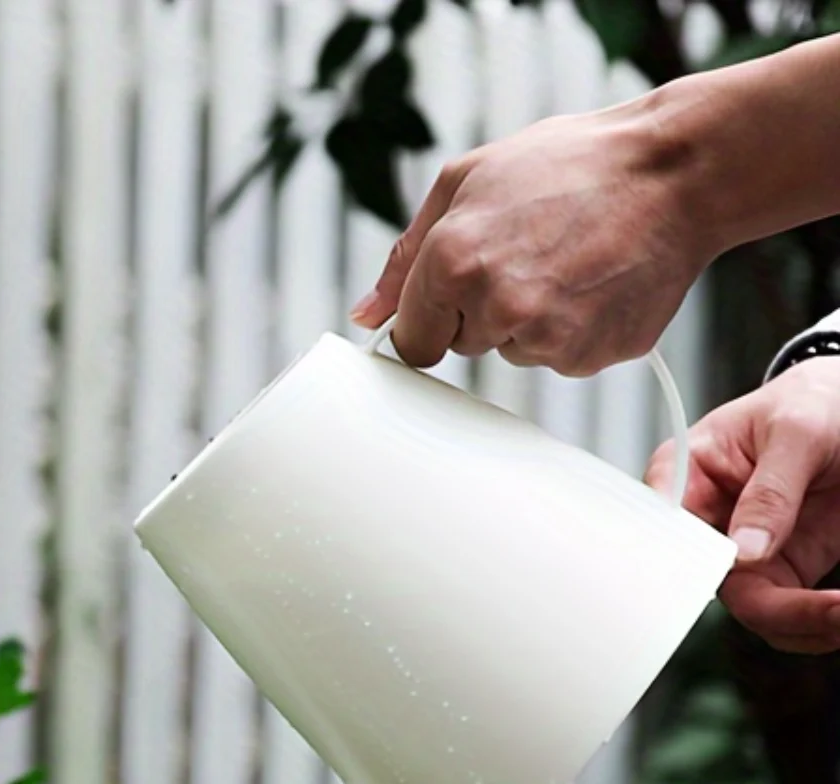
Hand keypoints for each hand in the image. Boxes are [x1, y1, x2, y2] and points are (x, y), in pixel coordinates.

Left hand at [351, 105, 710, 375]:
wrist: (675, 171)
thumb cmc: (572, 166)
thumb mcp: (468, 181)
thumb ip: (405, 257)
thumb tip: (367, 314)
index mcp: (452, 262)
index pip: (411, 342)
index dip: (432, 318)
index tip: (455, 300)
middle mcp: (495, 307)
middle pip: (463, 347)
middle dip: (484, 310)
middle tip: (532, 252)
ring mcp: (545, 339)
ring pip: (513, 353)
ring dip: (531, 319)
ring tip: (570, 259)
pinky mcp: (589, 357)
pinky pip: (561, 360)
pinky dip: (575, 330)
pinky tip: (596, 281)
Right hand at [645, 360, 839, 652]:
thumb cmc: (817, 398)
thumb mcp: (798, 428)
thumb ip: (771, 490)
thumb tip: (744, 552)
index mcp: (685, 478)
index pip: (667, 534)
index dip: (694, 567)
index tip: (747, 577)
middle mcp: (707, 524)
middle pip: (716, 589)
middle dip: (779, 610)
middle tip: (832, 612)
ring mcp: (745, 552)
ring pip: (758, 613)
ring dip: (807, 625)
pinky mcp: (784, 569)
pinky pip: (790, 615)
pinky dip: (821, 624)